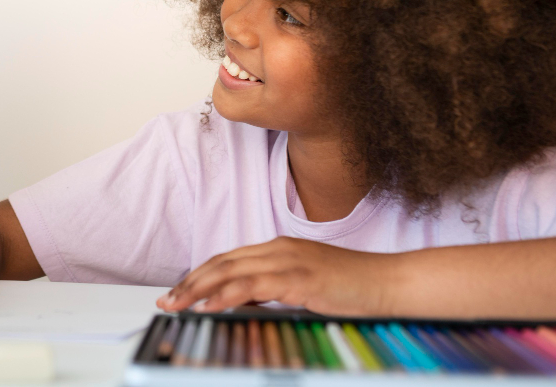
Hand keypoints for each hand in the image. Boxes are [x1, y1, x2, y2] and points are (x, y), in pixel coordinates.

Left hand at [156, 237, 398, 316]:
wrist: (390, 283)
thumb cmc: (352, 288)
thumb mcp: (304, 287)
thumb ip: (273, 291)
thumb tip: (241, 304)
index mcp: (278, 249)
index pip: (227, 260)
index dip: (199, 275)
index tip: (177, 291)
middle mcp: (278, 249)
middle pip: (222, 263)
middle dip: (190, 282)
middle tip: (165, 299)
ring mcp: (289, 260)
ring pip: (231, 271)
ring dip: (199, 288)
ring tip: (177, 304)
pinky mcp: (299, 277)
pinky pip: (255, 285)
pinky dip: (228, 295)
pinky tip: (211, 306)